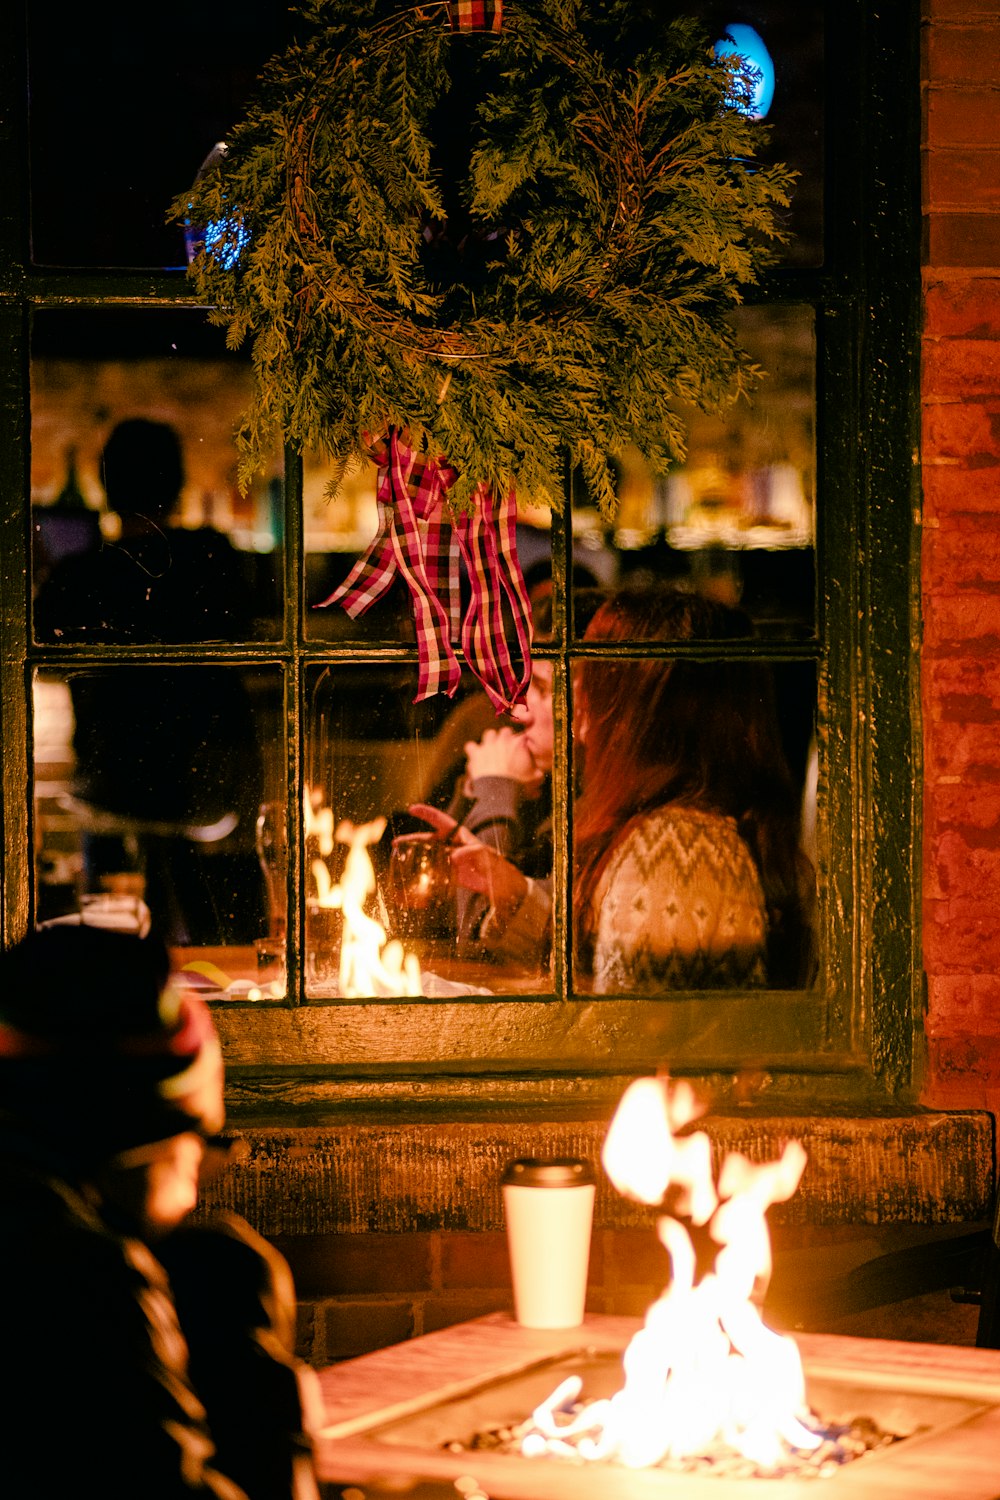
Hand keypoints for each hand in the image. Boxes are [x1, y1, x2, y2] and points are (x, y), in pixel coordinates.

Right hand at [408, 803, 526, 913]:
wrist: (499, 884)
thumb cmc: (494, 863)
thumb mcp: (484, 854)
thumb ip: (471, 852)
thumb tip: (453, 857)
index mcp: (459, 835)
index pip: (440, 820)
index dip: (426, 814)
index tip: (412, 809)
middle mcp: (451, 845)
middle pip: (427, 840)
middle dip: (411, 840)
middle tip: (396, 843)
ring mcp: (449, 860)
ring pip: (427, 856)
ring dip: (413, 857)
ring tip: (398, 859)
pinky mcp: (449, 874)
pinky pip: (432, 872)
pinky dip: (422, 874)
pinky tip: (412, 878)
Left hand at [464, 726, 539, 787]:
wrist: (500, 791)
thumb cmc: (519, 785)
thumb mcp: (534, 779)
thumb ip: (538, 774)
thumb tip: (540, 774)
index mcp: (518, 744)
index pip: (520, 736)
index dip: (519, 743)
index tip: (519, 749)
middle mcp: (503, 740)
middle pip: (504, 732)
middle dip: (504, 739)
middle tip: (505, 750)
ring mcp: (488, 745)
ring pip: (489, 734)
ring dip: (489, 741)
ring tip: (491, 751)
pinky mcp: (476, 753)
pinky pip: (470, 746)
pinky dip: (473, 751)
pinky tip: (475, 758)